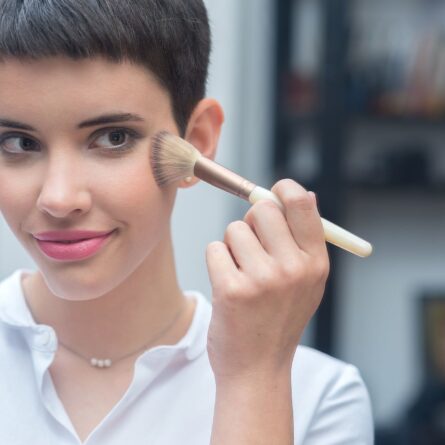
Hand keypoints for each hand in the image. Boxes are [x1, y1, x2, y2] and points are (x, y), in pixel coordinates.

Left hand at [205, 179, 329, 381]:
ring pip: (234, 230)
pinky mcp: (232, 290)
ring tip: (242, 274)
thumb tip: (307, 193)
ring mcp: (263, 280)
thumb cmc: (278, 320)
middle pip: (262, 210)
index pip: (301, 203)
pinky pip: (215, 249)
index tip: (272, 192)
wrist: (257, 369)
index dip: (283, 189)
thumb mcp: (306, 282)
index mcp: (316, 263)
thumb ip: (305, 239)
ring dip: (232, 247)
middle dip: (251, 221)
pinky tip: (228, 287)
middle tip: (251, 245)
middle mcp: (294, 268)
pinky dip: (217, 263)